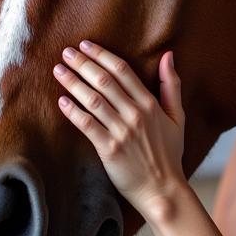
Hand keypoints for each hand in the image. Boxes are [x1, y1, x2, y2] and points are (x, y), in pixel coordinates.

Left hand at [53, 42, 187, 221]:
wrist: (162, 189)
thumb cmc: (169, 153)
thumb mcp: (177, 117)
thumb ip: (172, 85)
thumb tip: (168, 55)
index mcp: (151, 104)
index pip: (123, 72)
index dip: (102, 56)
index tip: (86, 45)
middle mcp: (135, 115)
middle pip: (105, 82)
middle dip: (83, 64)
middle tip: (66, 53)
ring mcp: (122, 132)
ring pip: (93, 100)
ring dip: (74, 83)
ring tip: (58, 71)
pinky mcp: (109, 149)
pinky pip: (87, 126)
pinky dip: (73, 112)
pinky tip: (61, 101)